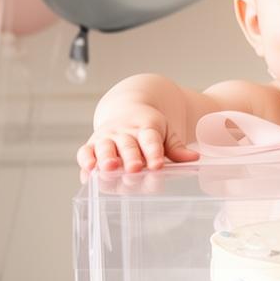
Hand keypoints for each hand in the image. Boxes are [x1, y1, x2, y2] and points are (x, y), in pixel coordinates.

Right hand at [77, 104, 198, 174]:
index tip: (157, 165)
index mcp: (146, 126)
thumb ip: (176, 147)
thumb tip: (194, 158)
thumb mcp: (166, 132)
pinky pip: (85, 152)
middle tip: (135, 168)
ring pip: (105, 147)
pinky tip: (88, 171)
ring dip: (107, 157)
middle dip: (131, 157)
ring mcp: (107, 137)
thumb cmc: (149, 127)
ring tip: (110, 167)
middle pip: (128, 145)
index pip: (151, 139)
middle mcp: (124, 131)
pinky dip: (86, 161)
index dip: (153, 152)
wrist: (126, 109)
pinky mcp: (92, 144)